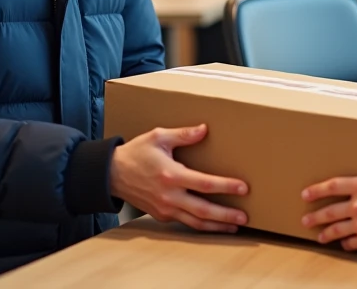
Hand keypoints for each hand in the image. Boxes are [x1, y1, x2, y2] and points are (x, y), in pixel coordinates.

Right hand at [110, 124, 248, 232]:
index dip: (226, 186)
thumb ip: (183, 135)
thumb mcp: (158, 137)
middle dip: (225, 216)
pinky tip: (213, 224)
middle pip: (203, 210)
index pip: (204, 184)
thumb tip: (204, 129)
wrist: (111, 174)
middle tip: (244, 217)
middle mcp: (169, 196)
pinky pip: (184, 222)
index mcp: (171, 175)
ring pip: (195, 222)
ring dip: (216, 226)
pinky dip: (200, 225)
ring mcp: (164, 208)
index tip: (243, 188)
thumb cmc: (136, 153)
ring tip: (234, 227)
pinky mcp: (161, 215)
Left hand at [301, 159, 356, 252]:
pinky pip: (351, 243)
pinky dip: (346, 244)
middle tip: (306, 220)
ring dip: (326, 234)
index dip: (317, 190)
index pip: (333, 186)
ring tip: (320, 237)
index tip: (306, 194)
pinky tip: (345, 244)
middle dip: (315, 216)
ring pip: (336, 229)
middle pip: (330, 211)